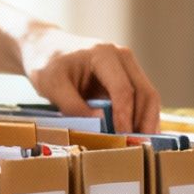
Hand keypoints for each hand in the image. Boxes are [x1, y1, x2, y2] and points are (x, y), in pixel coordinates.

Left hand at [20, 25, 160, 133]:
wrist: (45, 46)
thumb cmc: (46, 62)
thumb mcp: (52, 85)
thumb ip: (73, 105)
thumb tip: (101, 122)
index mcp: (104, 54)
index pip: (123, 90)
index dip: (125, 117)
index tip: (123, 139)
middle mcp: (122, 57)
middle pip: (145, 93)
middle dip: (146, 122)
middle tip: (141, 147)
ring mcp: (127, 67)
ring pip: (148, 97)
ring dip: (148, 122)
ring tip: (141, 145)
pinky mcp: (126, 77)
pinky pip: (140, 99)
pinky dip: (141, 117)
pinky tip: (136, 135)